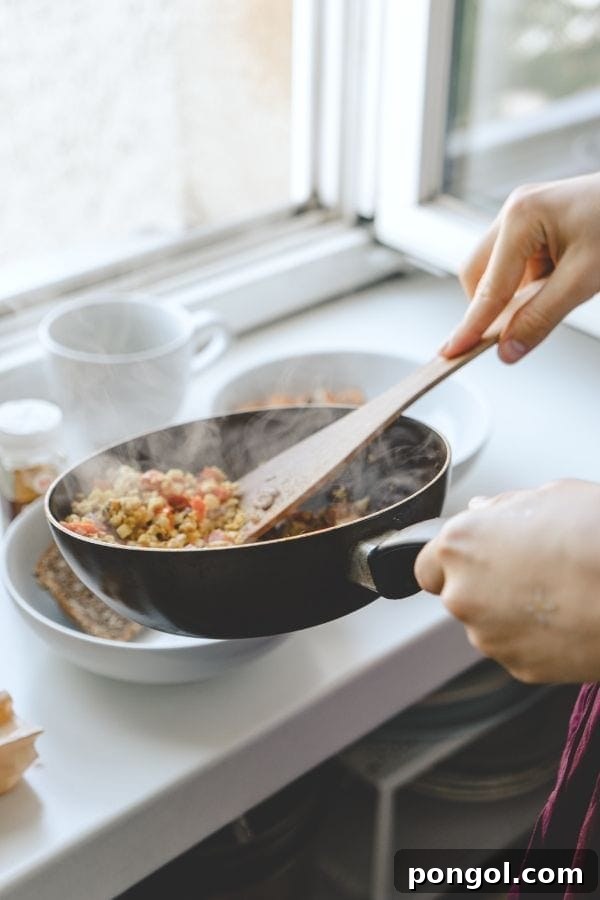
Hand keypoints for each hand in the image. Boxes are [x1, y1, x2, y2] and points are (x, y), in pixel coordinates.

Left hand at [414, 480, 599, 682]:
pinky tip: (568, 617)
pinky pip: (517, 649)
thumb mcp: (551, 495)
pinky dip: (534, 639)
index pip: (427, 563)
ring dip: (510, 613)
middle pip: (458, 594)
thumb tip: (485, 511)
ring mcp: (489, 636)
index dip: (453, 561)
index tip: (477, 557)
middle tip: (531, 569)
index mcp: (459, 545)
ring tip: (558, 592)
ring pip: (488, 624)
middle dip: (485, 585)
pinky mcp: (518, 667)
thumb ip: (504, 506)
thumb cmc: (597, 537)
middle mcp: (462, 594)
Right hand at [442, 173, 599, 363]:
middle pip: (477, 274)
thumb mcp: (585, 279)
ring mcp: (523, 215)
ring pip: (495, 270)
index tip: (453, 351)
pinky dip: (529, 284)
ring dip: (513, 294)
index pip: (488, 287)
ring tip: (555, 295)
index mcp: (522, 217)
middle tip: (508, 334)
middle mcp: (515, 211)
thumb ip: (541, 317)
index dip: (472, 325)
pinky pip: (515, 263)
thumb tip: (509, 348)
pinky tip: (557, 284)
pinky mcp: (535, 224)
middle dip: (490, 306)